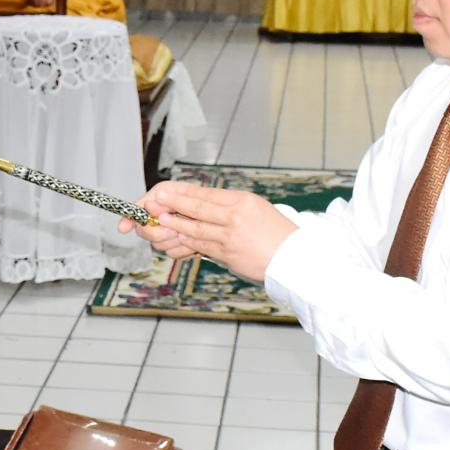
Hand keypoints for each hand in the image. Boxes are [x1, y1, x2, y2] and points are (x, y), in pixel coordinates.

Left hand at [119, 181, 296, 282]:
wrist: (295, 259)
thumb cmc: (277, 233)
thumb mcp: (256, 209)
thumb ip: (230, 206)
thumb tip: (202, 205)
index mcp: (242, 201)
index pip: (206, 194)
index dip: (182, 193)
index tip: (165, 190)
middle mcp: (235, 216)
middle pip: (197, 208)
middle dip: (172, 204)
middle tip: (154, 201)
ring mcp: (230, 237)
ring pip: (195, 229)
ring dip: (174, 224)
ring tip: (158, 220)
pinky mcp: (228, 255)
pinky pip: (201, 247)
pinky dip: (185, 243)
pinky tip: (174, 240)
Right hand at [119, 186, 200, 260]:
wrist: (212, 209)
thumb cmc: (191, 196)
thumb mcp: (170, 191)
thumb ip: (153, 201)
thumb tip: (139, 212)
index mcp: (151, 208)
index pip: (135, 218)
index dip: (129, 222)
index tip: (124, 227)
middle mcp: (156, 224)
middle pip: (146, 234)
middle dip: (160, 231)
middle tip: (173, 226)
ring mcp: (166, 238)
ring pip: (160, 246)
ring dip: (174, 238)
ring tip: (187, 229)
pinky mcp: (177, 249)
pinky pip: (174, 253)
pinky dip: (184, 246)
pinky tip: (190, 238)